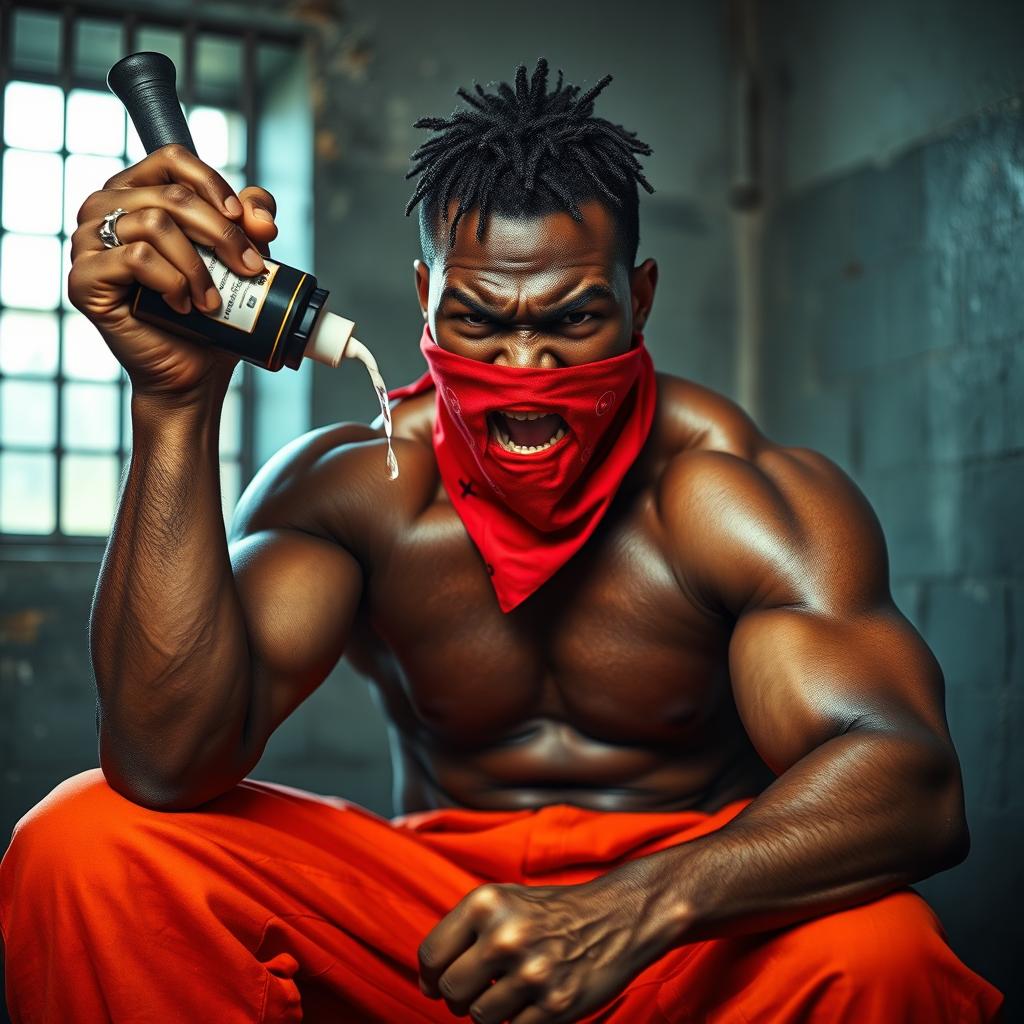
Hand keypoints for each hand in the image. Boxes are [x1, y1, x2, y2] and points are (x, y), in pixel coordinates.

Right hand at [67, 143, 278, 400]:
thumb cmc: (211, 316)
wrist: (193, 373)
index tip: (245, 222)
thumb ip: (250, 224)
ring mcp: (88, 244)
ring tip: (213, 301)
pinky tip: (183, 306)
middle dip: (222, 234)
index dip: (213, 184)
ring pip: (153, 224)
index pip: (171, 159)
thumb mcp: (240, 260)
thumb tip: (261, 215)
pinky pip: (136, 259)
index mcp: (136, 193)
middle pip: (171, 196)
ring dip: (198, 266)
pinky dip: (172, 282)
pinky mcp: (84, 280)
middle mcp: (104, 210)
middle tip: (250, 270)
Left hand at [418, 873, 662, 1022]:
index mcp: (485, 903)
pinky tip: (533, 1000)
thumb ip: (463, 932)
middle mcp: (505, 935)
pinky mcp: (556, 1005)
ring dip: (490, 1010)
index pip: (430, 956)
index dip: (430, 976)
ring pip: (479, 1016)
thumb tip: (428, 981)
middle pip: (450, 991)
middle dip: (458, 997)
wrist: (617, 916)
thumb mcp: (503, 900)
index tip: (437, 982)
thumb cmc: (551, 911)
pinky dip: (519, 1021)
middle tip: (478, 988)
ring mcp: (531, 972)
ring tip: (511, 990)